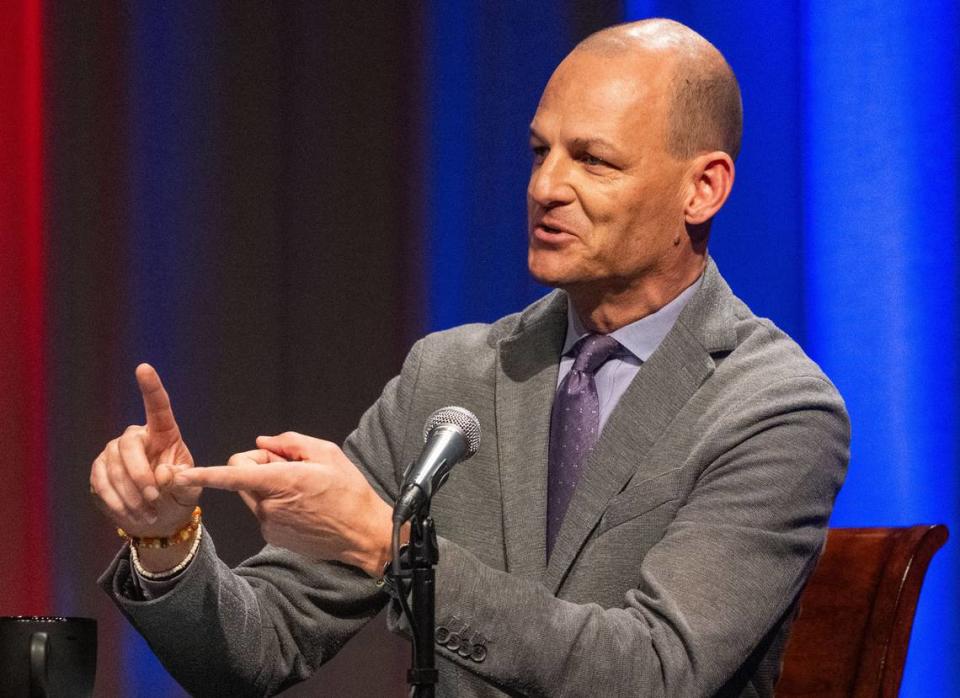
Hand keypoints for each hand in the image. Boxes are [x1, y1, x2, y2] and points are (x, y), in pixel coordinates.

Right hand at [90, 364, 200, 537]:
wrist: (157, 516)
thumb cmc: (177, 494)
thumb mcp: (188, 489)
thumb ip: (182, 482)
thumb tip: (165, 475)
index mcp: (165, 433)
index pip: (158, 407)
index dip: (151, 387)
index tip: (143, 368)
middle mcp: (137, 436)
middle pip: (130, 446)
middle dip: (140, 475)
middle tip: (154, 498)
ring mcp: (114, 451)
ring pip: (114, 468)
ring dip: (131, 495)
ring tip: (148, 514)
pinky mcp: (99, 469)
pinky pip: (101, 482)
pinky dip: (116, 501)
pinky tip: (131, 513)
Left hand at [175, 432, 394, 576]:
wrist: (363, 532)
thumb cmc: (349, 489)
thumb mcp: (327, 453)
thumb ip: (290, 443)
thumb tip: (262, 443)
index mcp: (283, 480)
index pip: (233, 475)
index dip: (203, 474)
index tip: (178, 475)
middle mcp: (270, 504)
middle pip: (242, 476)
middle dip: (256, 466)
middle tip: (287, 465)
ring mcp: (269, 523)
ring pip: (251, 494)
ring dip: (266, 486)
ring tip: (300, 488)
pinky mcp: (272, 535)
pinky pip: (262, 510)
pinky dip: (274, 503)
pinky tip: (301, 506)